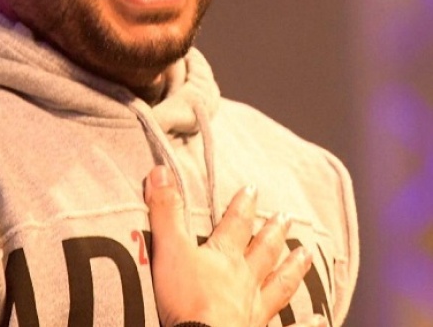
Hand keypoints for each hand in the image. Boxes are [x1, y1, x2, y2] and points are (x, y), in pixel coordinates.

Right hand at [145, 166, 326, 326]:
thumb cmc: (186, 298)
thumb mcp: (170, 248)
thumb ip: (166, 212)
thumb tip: (160, 170)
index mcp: (225, 256)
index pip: (236, 223)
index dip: (243, 205)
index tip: (253, 189)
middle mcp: (245, 280)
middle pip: (263, 251)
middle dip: (273, 232)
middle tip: (287, 216)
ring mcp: (256, 310)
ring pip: (279, 284)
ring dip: (292, 268)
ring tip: (305, 254)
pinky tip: (321, 321)